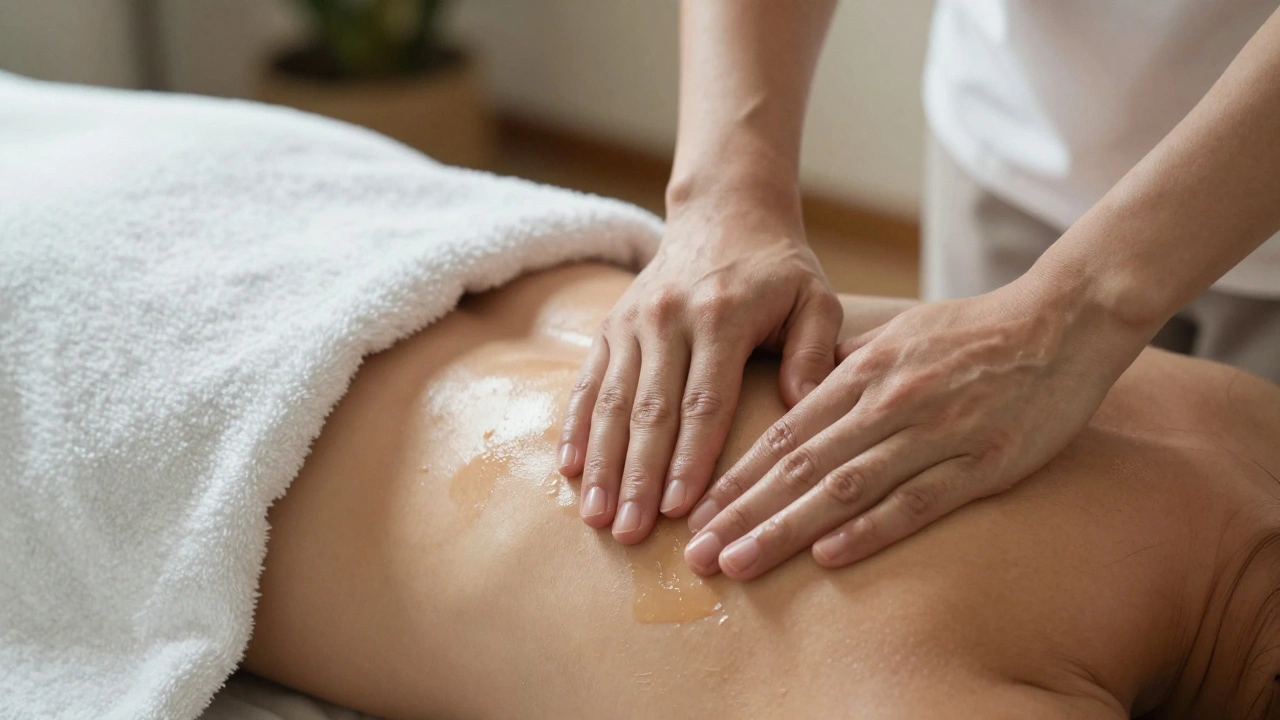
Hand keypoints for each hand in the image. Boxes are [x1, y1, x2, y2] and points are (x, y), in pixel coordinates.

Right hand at [556, 192, 842, 544]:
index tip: (678, 509)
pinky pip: (589, 382)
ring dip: (603, 462)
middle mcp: (669, 318)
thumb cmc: (778, 269)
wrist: (724, 212)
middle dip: (637, 476)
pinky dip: (577, 426)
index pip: (705, 401)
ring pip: (613, 402)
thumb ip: (815, 351)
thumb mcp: (815, 298)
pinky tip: (569, 469)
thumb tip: (804, 408)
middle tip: (628, 532)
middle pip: (650, 410)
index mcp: (722, 315)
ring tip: (595, 516)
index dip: (690, 458)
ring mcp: (633, 321)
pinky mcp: (611, 325)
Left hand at [683, 274, 1146, 578]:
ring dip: (785, 530)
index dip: (737, 476)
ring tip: (739, 562)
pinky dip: (870, 529)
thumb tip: (797, 398)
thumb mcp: (898, 334)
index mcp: (864, 373)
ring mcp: (935, 434)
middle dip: (742, 513)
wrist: (1062, 321)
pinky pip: (917, 502)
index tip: (697, 513)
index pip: (785, 433)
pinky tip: (828, 556)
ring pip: (845, 488)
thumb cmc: (974, 331)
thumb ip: (846, 370)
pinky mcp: (983, 463)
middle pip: (800, 466)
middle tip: (697, 553)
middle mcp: (889, 403)